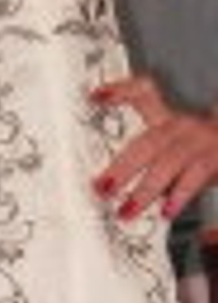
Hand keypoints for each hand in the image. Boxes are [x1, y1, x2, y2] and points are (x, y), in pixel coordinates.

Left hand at [90, 74, 217, 222]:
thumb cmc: (202, 156)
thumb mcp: (173, 154)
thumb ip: (146, 164)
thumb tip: (110, 188)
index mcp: (168, 121)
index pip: (145, 94)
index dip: (121, 91)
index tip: (96, 96)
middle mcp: (183, 127)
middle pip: (149, 141)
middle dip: (122, 167)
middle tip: (101, 189)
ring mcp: (201, 141)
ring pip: (169, 160)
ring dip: (145, 189)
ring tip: (126, 211)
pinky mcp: (217, 157)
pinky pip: (196, 175)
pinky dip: (179, 195)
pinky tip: (167, 211)